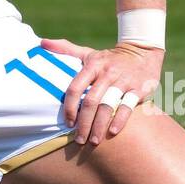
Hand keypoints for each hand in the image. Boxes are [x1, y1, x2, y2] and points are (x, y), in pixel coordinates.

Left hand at [41, 37, 164, 144]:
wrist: (142, 52)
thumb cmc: (109, 58)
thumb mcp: (88, 53)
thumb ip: (66, 50)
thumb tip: (42, 43)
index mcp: (93, 66)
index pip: (75, 87)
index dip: (69, 107)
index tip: (67, 123)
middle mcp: (107, 73)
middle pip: (91, 101)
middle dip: (83, 123)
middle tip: (79, 139)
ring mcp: (124, 81)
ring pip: (108, 106)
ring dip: (99, 126)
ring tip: (93, 141)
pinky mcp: (139, 89)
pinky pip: (128, 107)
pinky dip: (119, 120)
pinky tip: (112, 132)